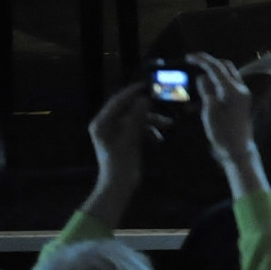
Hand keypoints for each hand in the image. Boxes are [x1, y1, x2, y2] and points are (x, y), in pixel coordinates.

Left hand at [82, 81, 164, 226]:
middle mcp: (107, 125)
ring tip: (169, 124)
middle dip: (147, 108)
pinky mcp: (125, 139)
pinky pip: (139, 128)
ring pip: (137, 118)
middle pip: (129, 108)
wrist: (119, 185)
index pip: (117, 101)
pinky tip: (158, 139)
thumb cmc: (120, 162)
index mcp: (101, 123)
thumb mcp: (129, 138)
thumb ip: (136, 117)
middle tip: (163, 100)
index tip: (148, 84)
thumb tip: (145, 99)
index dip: (133, 92)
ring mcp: (116, 132)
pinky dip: (150, 131)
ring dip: (152, 121)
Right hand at [188, 53, 263, 192]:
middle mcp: (240, 88)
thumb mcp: (210, 110)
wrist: (237, 149)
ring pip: (227, 76)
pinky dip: (215, 87)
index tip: (189, 57)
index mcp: (233, 89)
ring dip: (212, 75)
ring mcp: (242, 95)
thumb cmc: (222, 131)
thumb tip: (203, 77)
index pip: (217, 67)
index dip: (203, 60)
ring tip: (196, 79)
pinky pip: (227, 88)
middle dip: (210, 63)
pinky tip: (203, 94)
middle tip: (194, 64)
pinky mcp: (240, 102)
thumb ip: (207, 90)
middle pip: (225, 67)